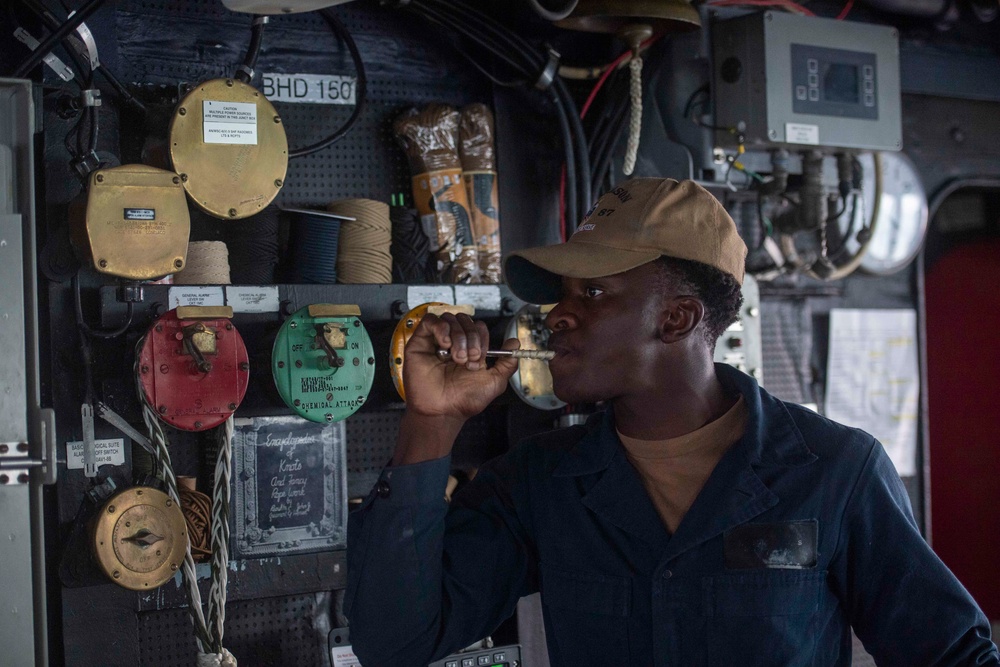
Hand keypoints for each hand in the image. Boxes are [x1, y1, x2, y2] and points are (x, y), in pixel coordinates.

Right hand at [403, 312, 519, 420]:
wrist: (443, 411)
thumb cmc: (465, 400)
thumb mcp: (495, 381)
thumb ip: (507, 363)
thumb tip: (515, 342)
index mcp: (470, 348)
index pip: (478, 327)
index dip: (481, 338)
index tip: (479, 358)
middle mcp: (453, 343)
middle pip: (465, 320)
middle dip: (471, 337)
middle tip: (469, 358)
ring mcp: (436, 341)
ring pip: (449, 318)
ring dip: (458, 336)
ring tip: (456, 357)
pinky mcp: (420, 342)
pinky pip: (430, 321)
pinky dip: (441, 328)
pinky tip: (445, 344)